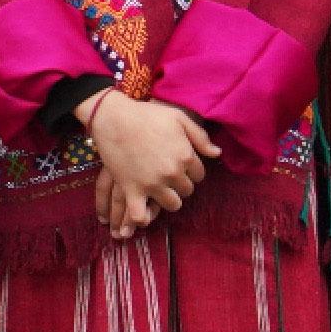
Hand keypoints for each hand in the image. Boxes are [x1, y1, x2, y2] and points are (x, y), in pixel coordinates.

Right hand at [79, 89, 217, 237]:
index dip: (191, 170)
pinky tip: (144, 209)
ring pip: (172, 204)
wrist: (113, 117)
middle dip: (180, 183)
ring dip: (168, 198)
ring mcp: (152, 183)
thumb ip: (200, 136)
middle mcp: (172, 173)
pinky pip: (141, 215)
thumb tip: (217, 153)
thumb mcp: (178, 117)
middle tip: (167, 174)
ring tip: (159, 188)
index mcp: (186, 156)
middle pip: (187, 190)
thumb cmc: (146, 114)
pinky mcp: (132, 189)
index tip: (179, 164)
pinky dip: (144, 217)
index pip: (199, 175)